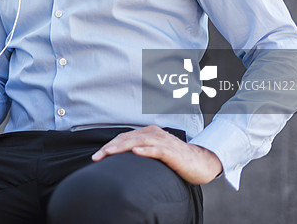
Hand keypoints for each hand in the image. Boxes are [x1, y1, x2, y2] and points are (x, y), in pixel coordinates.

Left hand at [91, 125, 222, 184]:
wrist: (200, 163)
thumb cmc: (175, 159)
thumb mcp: (154, 152)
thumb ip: (140, 151)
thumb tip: (121, 158)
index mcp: (148, 133)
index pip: (123, 137)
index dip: (109, 145)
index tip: (96, 156)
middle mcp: (154, 134)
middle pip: (127, 138)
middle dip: (110, 147)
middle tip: (96, 157)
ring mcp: (163, 142)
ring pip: (138, 142)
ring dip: (122, 147)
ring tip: (108, 153)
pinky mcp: (172, 152)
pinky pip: (157, 150)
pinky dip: (146, 151)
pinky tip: (136, 153)